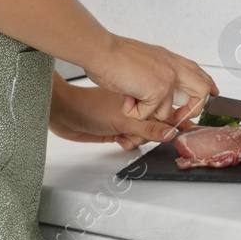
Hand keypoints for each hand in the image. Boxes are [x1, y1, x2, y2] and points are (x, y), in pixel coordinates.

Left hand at [50, 79, 184, 150]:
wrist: (64, 113)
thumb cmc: (91, 107)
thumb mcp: (125, 119)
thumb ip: (150, 128)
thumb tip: (172, 133)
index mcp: (145, 97)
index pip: (168, 111)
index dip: (174, 123)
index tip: (176, 134)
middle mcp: (139, 107)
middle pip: (158, 128)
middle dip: (149, 134)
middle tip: (136, 131)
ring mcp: (128, 118)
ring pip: (144, 136)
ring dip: (135, 139)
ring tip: (122, 133)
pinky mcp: (118, 129)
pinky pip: (131, 141)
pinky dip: (125, 142)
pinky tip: (115, 138)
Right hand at [83, 33, 218, 125]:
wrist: (102, 51)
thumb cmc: (113, 55)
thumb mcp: (142, 60)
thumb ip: (155, 72)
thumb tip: (155, 90)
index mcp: (169, 59)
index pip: (197, 72)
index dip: (207, 85)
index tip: (212, 94)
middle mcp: (173, 67)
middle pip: (202, 90)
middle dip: (194, 109)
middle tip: (179, 117)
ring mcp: (168, 79)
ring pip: (166, 112)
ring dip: (145, 112)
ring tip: (130, 98)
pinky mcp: (159, 90)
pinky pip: (148, 115)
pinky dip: (132, 112)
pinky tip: (125, 98)